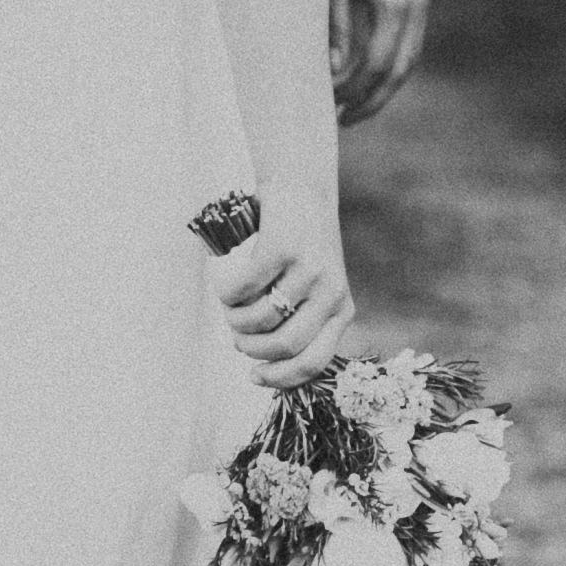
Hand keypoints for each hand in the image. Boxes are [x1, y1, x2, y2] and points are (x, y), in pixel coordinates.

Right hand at [206, 228, 353, 390]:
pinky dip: (225, 291)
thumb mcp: (314, 286)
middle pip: (284, 345)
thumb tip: (261, 364)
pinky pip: (242, 288)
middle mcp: (331, 291)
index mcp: (342, 308)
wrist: (301, 187)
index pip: (314, 361)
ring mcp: (308, 270)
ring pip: (259, 319)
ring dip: (234, 319)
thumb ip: (299, 321)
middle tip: (236, 334)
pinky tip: (223, 281)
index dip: (280, 377)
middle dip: (250, 348)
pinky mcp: (282, 249)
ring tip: (230, 306)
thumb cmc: (300, 245)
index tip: (254, 376)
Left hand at [329, 0, 429, 126]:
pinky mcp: (418, 0)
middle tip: (342, 121)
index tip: (328, 104)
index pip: (377, 64)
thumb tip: (335, 69)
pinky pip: (409, 46)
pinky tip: (370, 78)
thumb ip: (337, 24)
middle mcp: (415, 10)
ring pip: (408, 62)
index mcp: (394, 4)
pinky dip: (391, 69)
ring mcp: (421, 6)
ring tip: (354, 108)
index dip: (354, 90)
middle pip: (399, 72)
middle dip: (371, 100)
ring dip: (383, 88)